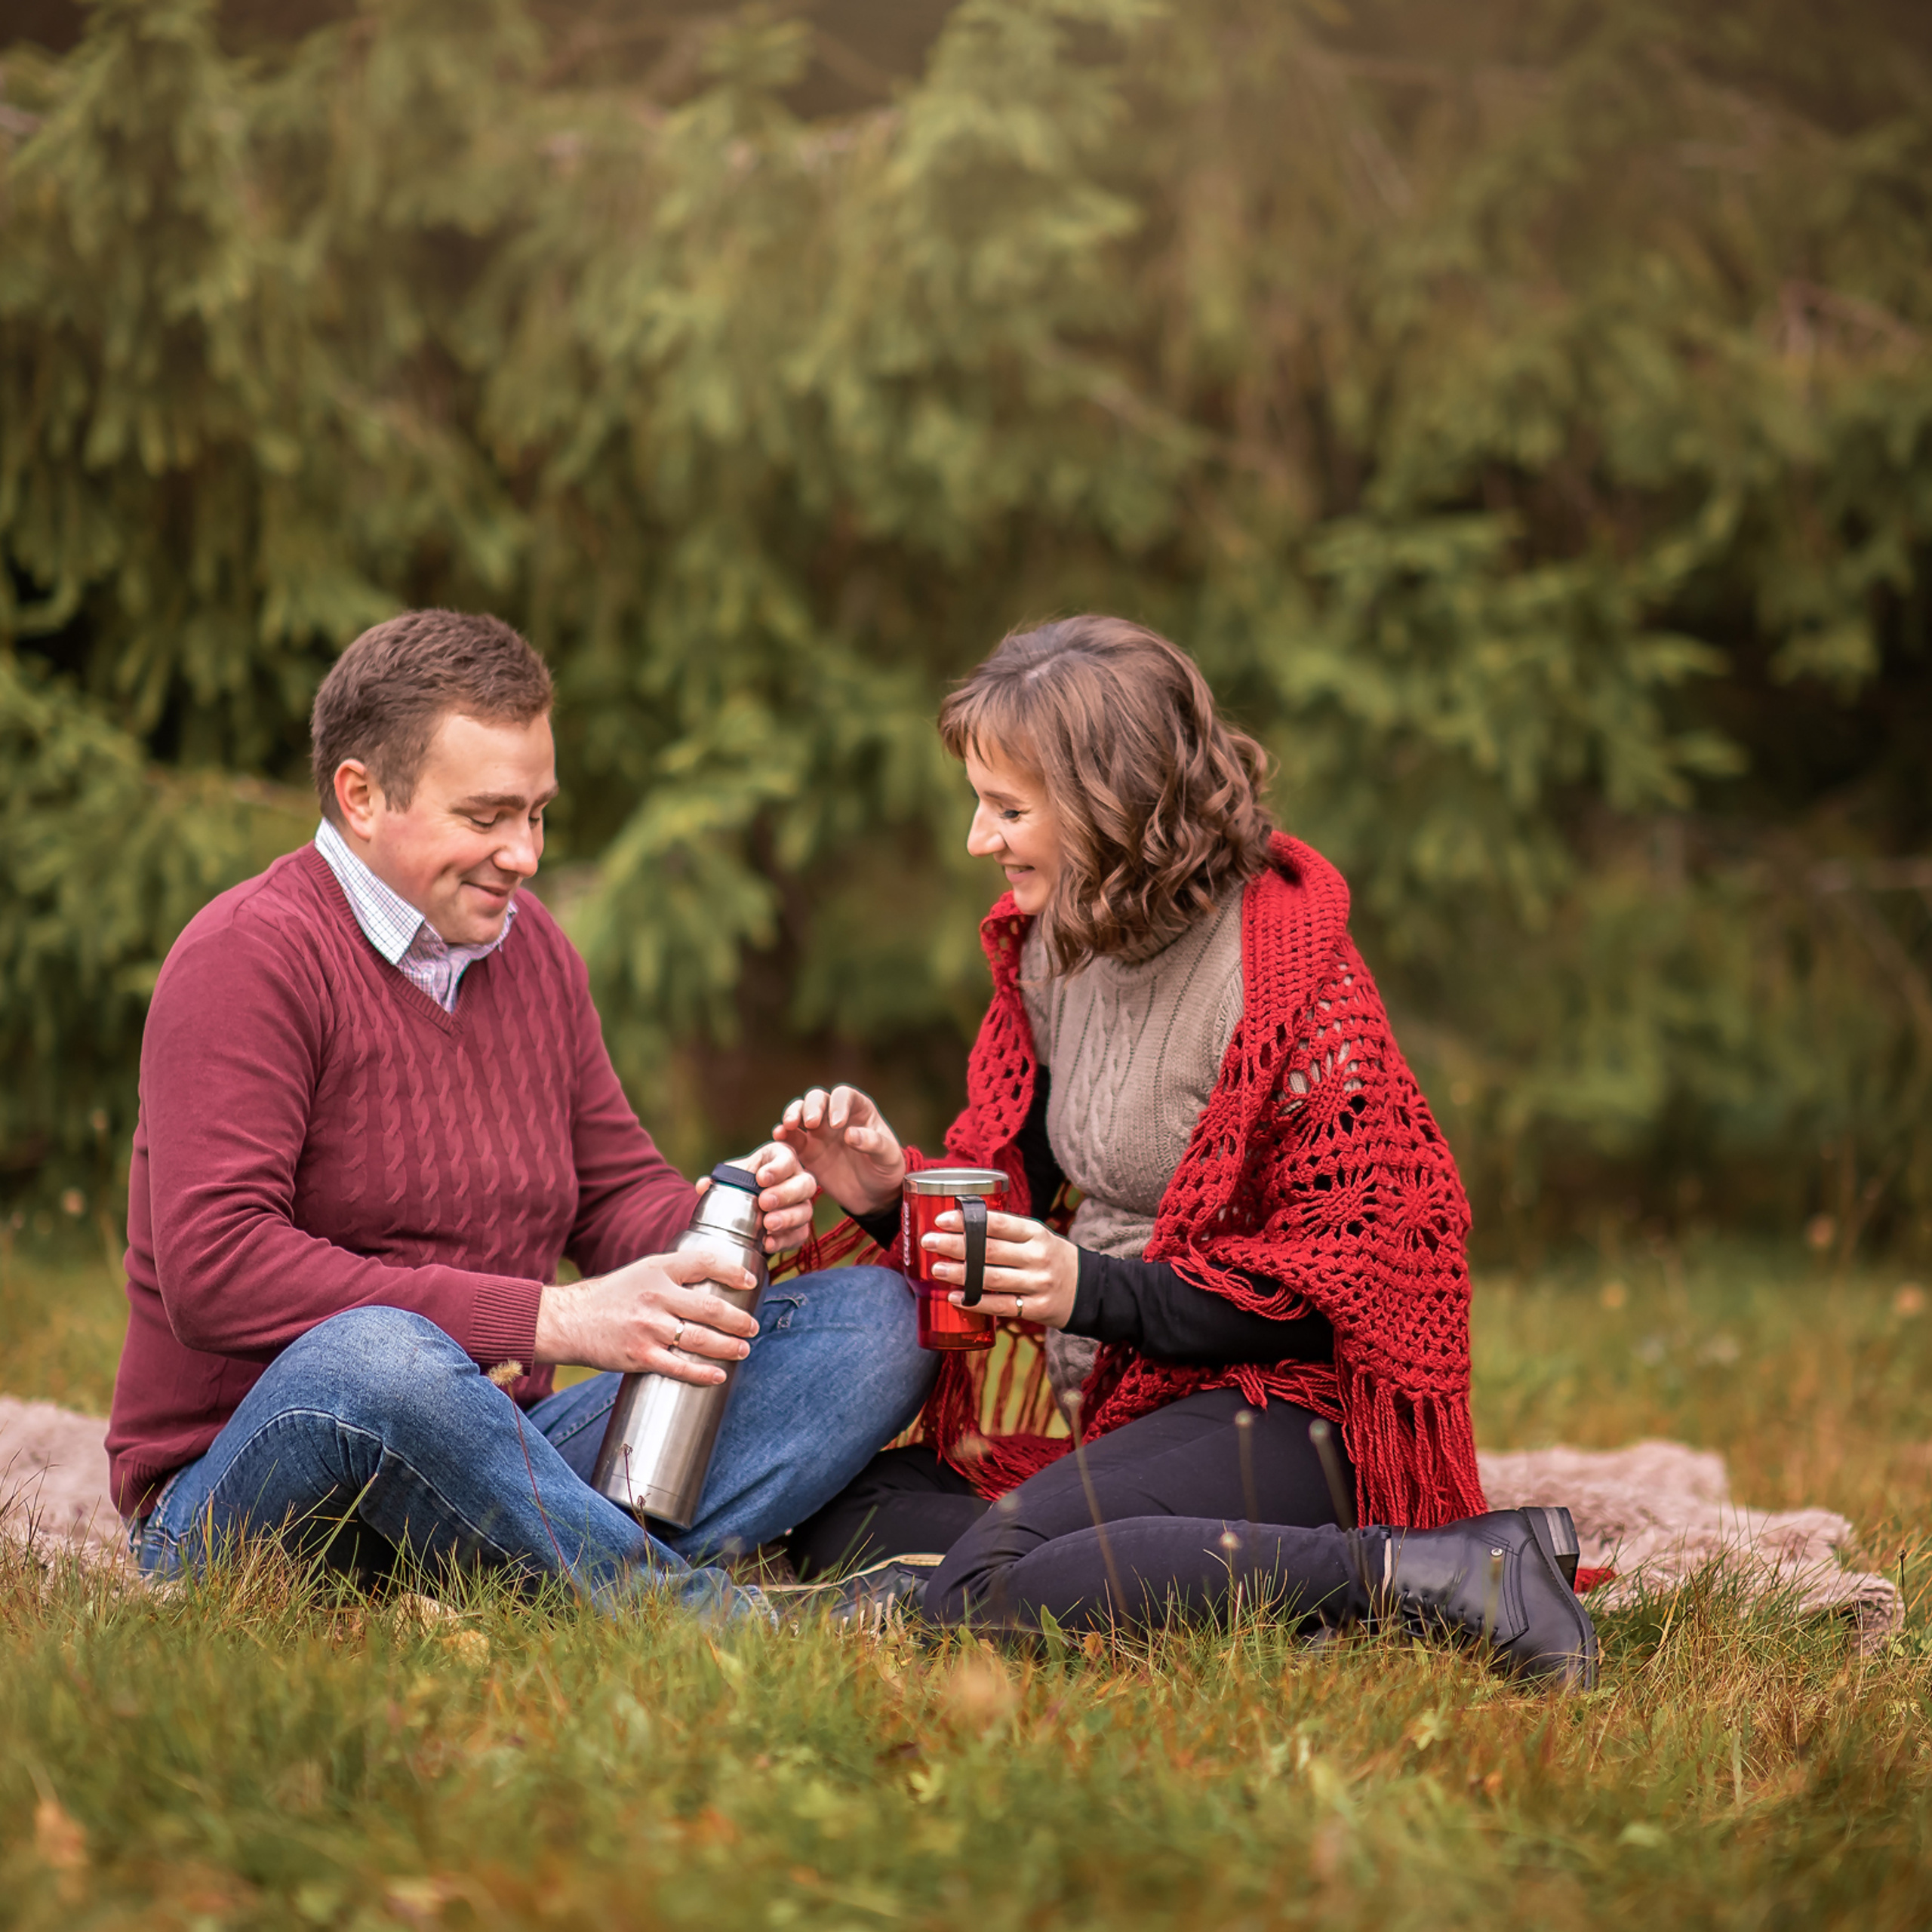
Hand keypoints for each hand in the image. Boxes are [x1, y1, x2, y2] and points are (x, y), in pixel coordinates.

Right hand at [533, 1249, 761, 1383]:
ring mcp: (648, 1328)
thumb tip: (714, 1278)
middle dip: (739, 1320)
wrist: (570, 1320)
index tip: (751, 1282)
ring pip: (700, 1339)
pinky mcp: (640, 1355)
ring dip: (728, 1346)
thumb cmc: (611, 1296)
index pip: (705, 1263)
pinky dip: (703, 1373)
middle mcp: (655, 1297)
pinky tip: (719, 1375)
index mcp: (658, 1270)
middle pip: (710, 1308)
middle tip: (753, 1326)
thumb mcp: (642, 1271)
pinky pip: (679, 1367)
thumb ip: (675, 1273)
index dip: (733, 1271)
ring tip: (743, 1349)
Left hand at [702, 1141, 817, 1253]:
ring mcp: (803, 1204)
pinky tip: (768, 1243)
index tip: (761, 1178)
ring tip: (767, 1225)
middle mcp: (798, 1179)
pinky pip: (800, 1234)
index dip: (778, 1168)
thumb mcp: (730, 1176)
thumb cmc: (742, 1184)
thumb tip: (703, 1185)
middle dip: (785, 1194)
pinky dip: (784, 1240)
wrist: (747, 1208)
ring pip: (805, 1210)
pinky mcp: (801, 1227)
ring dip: (787, 1218)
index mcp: (781, 1158)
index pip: (787, 1158)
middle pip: (805, 1184)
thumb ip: (718, 1179)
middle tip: (764, 1202)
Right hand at [771, 1085, 906, 1216]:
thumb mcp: (888, 1158)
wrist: (873, 1197)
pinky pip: (791, 1137)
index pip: (844, 1095)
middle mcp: (835, 1115)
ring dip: (792, 1114)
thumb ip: (874, 1143)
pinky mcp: (807, 1151)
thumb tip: (849, 1134)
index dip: (838, 1104)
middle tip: (811, 1123)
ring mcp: (819, 1132)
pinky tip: (778, 1137)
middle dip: (811, 1106)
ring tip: (788, 1126)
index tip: (837, 1124)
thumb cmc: (885, 1171)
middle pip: (817, 1098)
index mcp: (859, 1110)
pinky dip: (782, 1134)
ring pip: (799, 1112)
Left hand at [922, 1209, 1078, 1329]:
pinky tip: (956, 1298)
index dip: (966, 1221)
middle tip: (928, 1241)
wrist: (1087, 1289)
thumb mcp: (1037, 1237)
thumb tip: (960, 1225)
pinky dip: (975, 1302)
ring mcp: (1038, 1284)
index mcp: (1036, 1233)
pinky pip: (1000, 1306)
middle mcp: (1037, 1257)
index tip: (941, 1219)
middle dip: (955, 1245)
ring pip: (991, 1279)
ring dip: (960, 1274)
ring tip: (936, 1268)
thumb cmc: (1051, 1257)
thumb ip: (1006, 1232)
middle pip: (989, 1250)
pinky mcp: (1036, 1308)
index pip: (996, 1224)